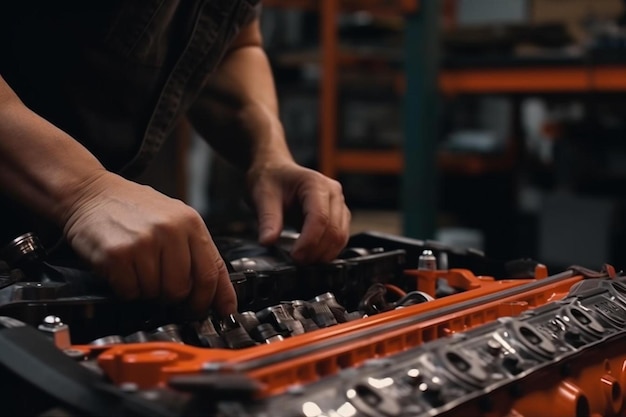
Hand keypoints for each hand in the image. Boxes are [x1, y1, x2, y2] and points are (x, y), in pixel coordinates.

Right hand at [61, 172, 236, 316]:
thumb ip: (196, 251)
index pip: (212, 272)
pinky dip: (126, 289)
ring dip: (147, 291)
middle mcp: (170, 231)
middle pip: (183, 289)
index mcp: (190, 222)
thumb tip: (217, 293)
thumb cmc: (134, 209)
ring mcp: (144, 242)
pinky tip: (123, 270)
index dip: (215, 299)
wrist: (90, 193)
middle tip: (163, 290)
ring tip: (139, 270)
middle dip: (174, 298)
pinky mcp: (117, 255)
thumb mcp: (175, 219)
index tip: (221, 313)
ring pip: (156, 293)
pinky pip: (130, 292)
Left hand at [247, 161, 350, 262]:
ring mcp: (338, 204)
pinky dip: (328, 250)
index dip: (309, 241)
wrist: (275, 171)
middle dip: (316, 250)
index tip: (295, 256)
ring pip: (341, 236)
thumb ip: (267, 219)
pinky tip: (311, 255)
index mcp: (315, 184)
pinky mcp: (338, 215)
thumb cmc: (271, 179)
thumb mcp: (262, 196)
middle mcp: (333, 192)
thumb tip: (267, 241)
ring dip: (324, 253)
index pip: (320, 217)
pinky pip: (340, 237)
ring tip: (303, 260)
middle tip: (297, 262)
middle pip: (334, 230)